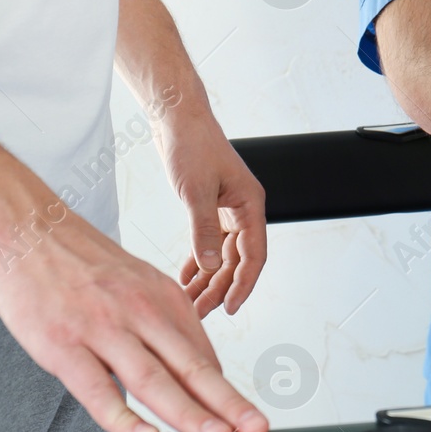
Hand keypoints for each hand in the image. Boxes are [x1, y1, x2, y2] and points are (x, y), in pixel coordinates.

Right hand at [0, 209, 268, 431]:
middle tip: (254, 430)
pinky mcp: (63, 346)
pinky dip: (122, 417)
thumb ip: (165, 325)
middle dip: (228, 403)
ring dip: (189, 413)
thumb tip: (197, 369)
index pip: (204, 356)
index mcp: (163, 298)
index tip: (248, 419)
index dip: (228, 393)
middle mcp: (140, 312)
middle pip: (191, 367)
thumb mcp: (138, 282)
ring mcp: (102, 330)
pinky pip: (97, 390)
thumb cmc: (80, 261)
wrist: (25, 229)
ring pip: (153, 380)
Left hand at [157, 110, 266, 319]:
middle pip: (237, 260)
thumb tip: (212, 267)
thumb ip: (204, 230)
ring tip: (190, 301)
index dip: (243, 284)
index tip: (229, 307)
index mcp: (250, 205)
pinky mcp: (210, 208)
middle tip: (200, 312)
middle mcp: (243, 210)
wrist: (177, 120)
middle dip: (220, 288)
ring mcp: (227, 210)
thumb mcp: (196, 191)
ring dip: (208, 279)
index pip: (254, 255)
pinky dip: (198, 262)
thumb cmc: (191, 146)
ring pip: (222, 255)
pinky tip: (187, 278)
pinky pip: (209, 243)